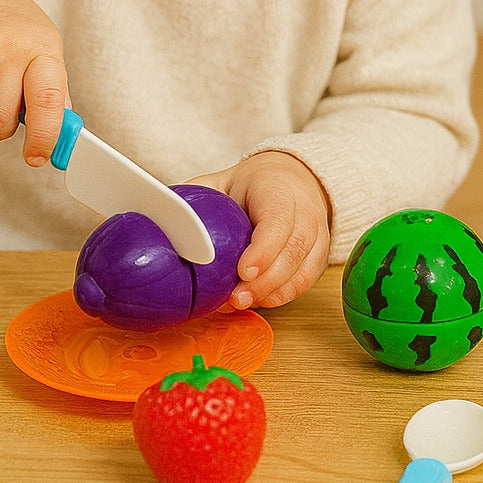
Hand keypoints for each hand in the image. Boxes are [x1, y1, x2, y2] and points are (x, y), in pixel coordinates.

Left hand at [192, 151, 330, 308]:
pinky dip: (283, 295)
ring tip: (242, 303)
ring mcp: (318, 236)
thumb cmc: (256, 184)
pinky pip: (306, 281)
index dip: (264, 249)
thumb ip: (199, 192)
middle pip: (294, 251)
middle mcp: (306, 213)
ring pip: (303, 270)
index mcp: (279, 190)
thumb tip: (163, 210)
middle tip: (236, 298)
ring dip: (273, 292)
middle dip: (266, 281)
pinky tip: (259, 302)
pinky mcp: (319, 256)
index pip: (279, 221)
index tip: (243, 271)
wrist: (293, 179)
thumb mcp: (225, 179)